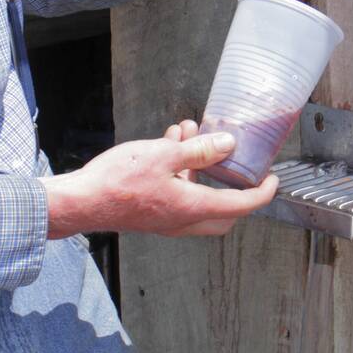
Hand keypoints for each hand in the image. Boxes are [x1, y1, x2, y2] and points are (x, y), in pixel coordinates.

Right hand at [44, 124, 277, 238]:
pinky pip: (176, 194)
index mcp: (192, 208)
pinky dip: (180, 171)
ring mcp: (165, 219)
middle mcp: (182, 220)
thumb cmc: (117, 181)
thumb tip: (227, 145)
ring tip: (190, 132)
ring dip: (199, 167)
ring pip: (197, 198)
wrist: (79, 201)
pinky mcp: (150, 212)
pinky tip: (169, 143)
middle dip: (234, 187)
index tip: (272, 180)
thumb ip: (199, 151)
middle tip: (238, 166)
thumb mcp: (163, 156)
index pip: (241, 206)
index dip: (262, 193)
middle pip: (223, 212)